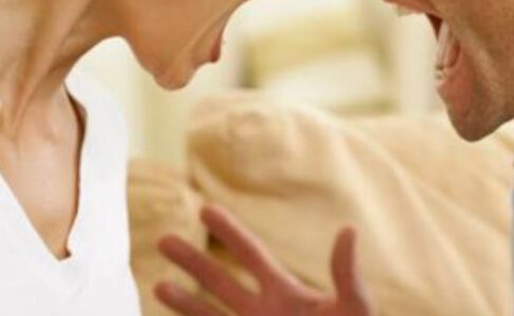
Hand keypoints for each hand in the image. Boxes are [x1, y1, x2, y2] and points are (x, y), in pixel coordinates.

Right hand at [156, 204, 372, 315]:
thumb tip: (348, 230)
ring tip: (157, 284)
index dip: (230, 232)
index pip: (251, 255)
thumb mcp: (355, 307)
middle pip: (219, 280)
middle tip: (163, 240)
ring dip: (183, 302)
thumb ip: (347, 275)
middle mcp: (262, 313)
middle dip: (192, 261)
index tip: (206, 209)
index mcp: (285, 293)